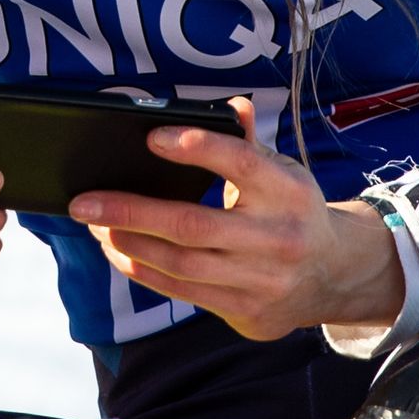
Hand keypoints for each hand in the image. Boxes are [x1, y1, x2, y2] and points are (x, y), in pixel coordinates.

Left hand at [74, 98, 399, 340]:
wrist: (333, 275)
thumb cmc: (292, 210)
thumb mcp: (283, 171)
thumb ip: (247, 142)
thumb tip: (229, 106)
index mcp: (288, 191)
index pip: (240, 163)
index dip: (196, 148)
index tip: (151, 138)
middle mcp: (277, 238)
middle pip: (192, 225)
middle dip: (130, 212)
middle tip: (84, 201)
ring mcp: (262, 281)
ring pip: (180, 264)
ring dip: (127, 243)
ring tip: (94, 224)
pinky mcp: (246, 312)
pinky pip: (182, 291)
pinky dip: (142, 270)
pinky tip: (117, 250)